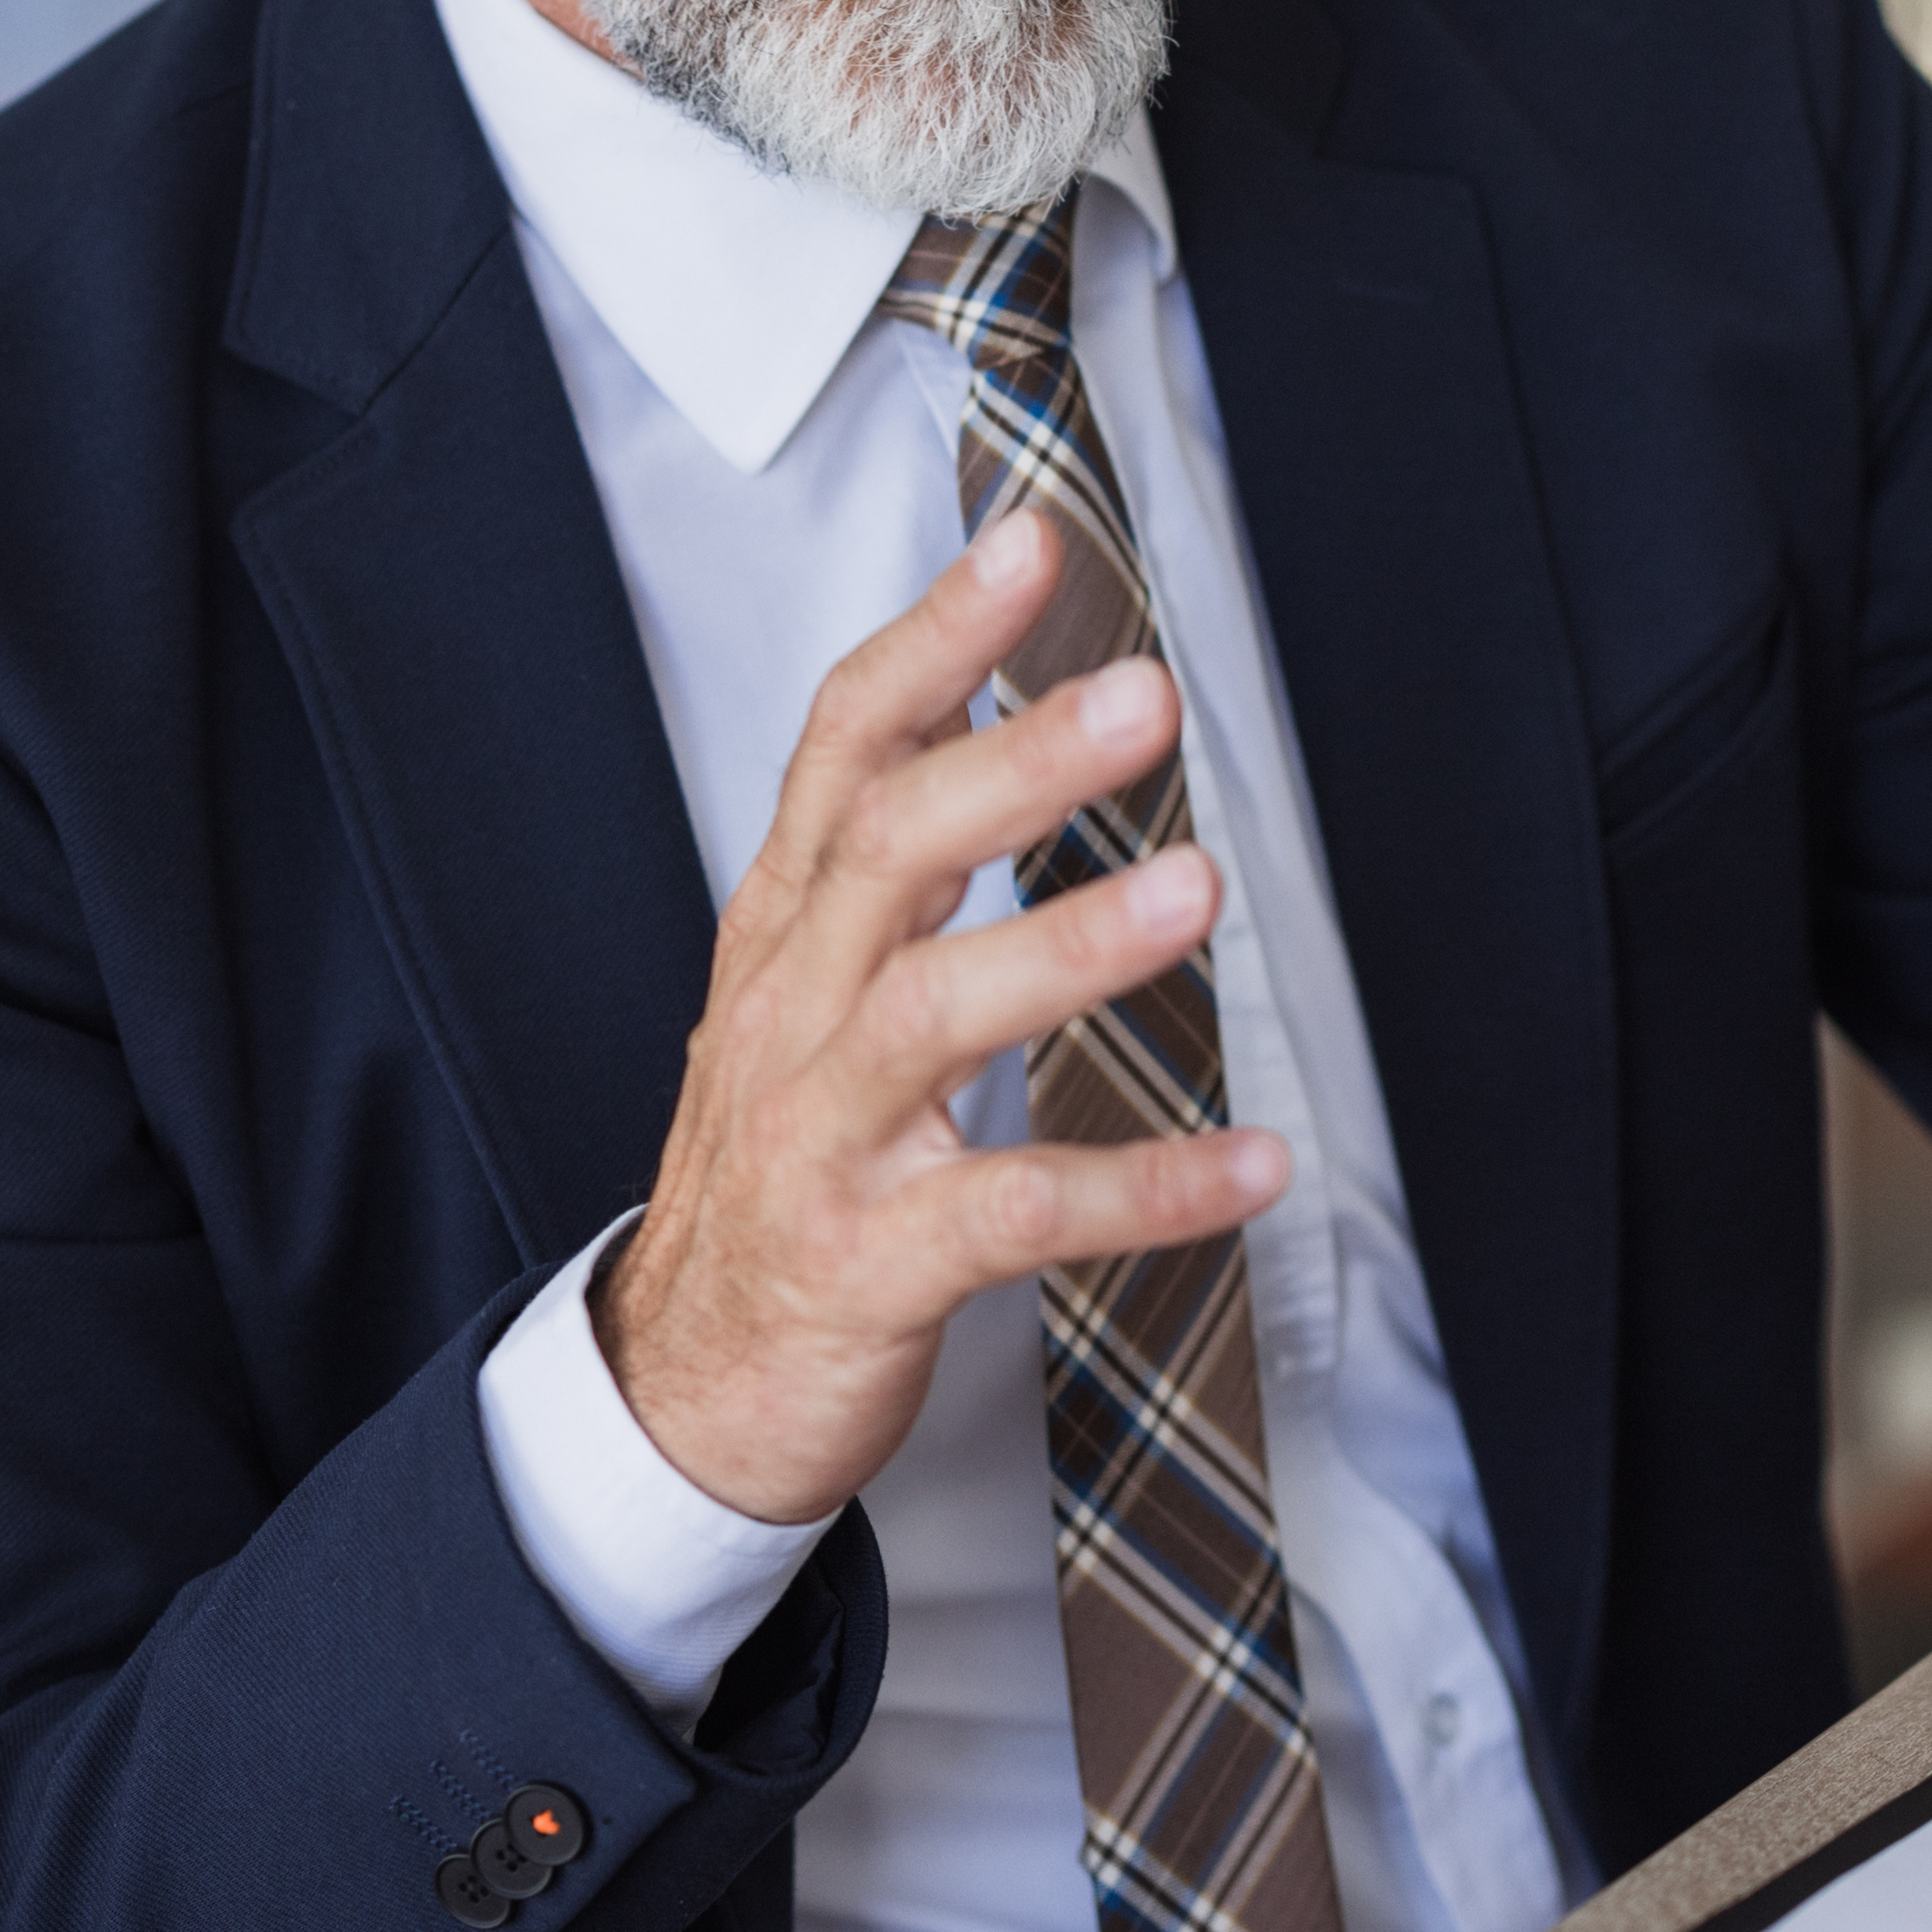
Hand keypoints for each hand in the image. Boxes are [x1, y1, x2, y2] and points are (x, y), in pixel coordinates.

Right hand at [594, 509, 1292, 1526]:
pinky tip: (1251, 1167)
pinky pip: (1013, 1212)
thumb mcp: (801, 995)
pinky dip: (1138, 1188)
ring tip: (1199, 892)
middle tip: (1141, 698)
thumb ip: (889, 870)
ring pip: (933, 1013)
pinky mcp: (870, 1264)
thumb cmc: (775, 1169)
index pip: (845, 748)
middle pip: (888, 852)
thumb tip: (1014, 716)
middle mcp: (791, 1012)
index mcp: (785, 929)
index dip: (935, 641)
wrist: (679, 1385)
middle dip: (1013, 764)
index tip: (1031, 547)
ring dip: (1069, 946)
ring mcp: (820, 1137)